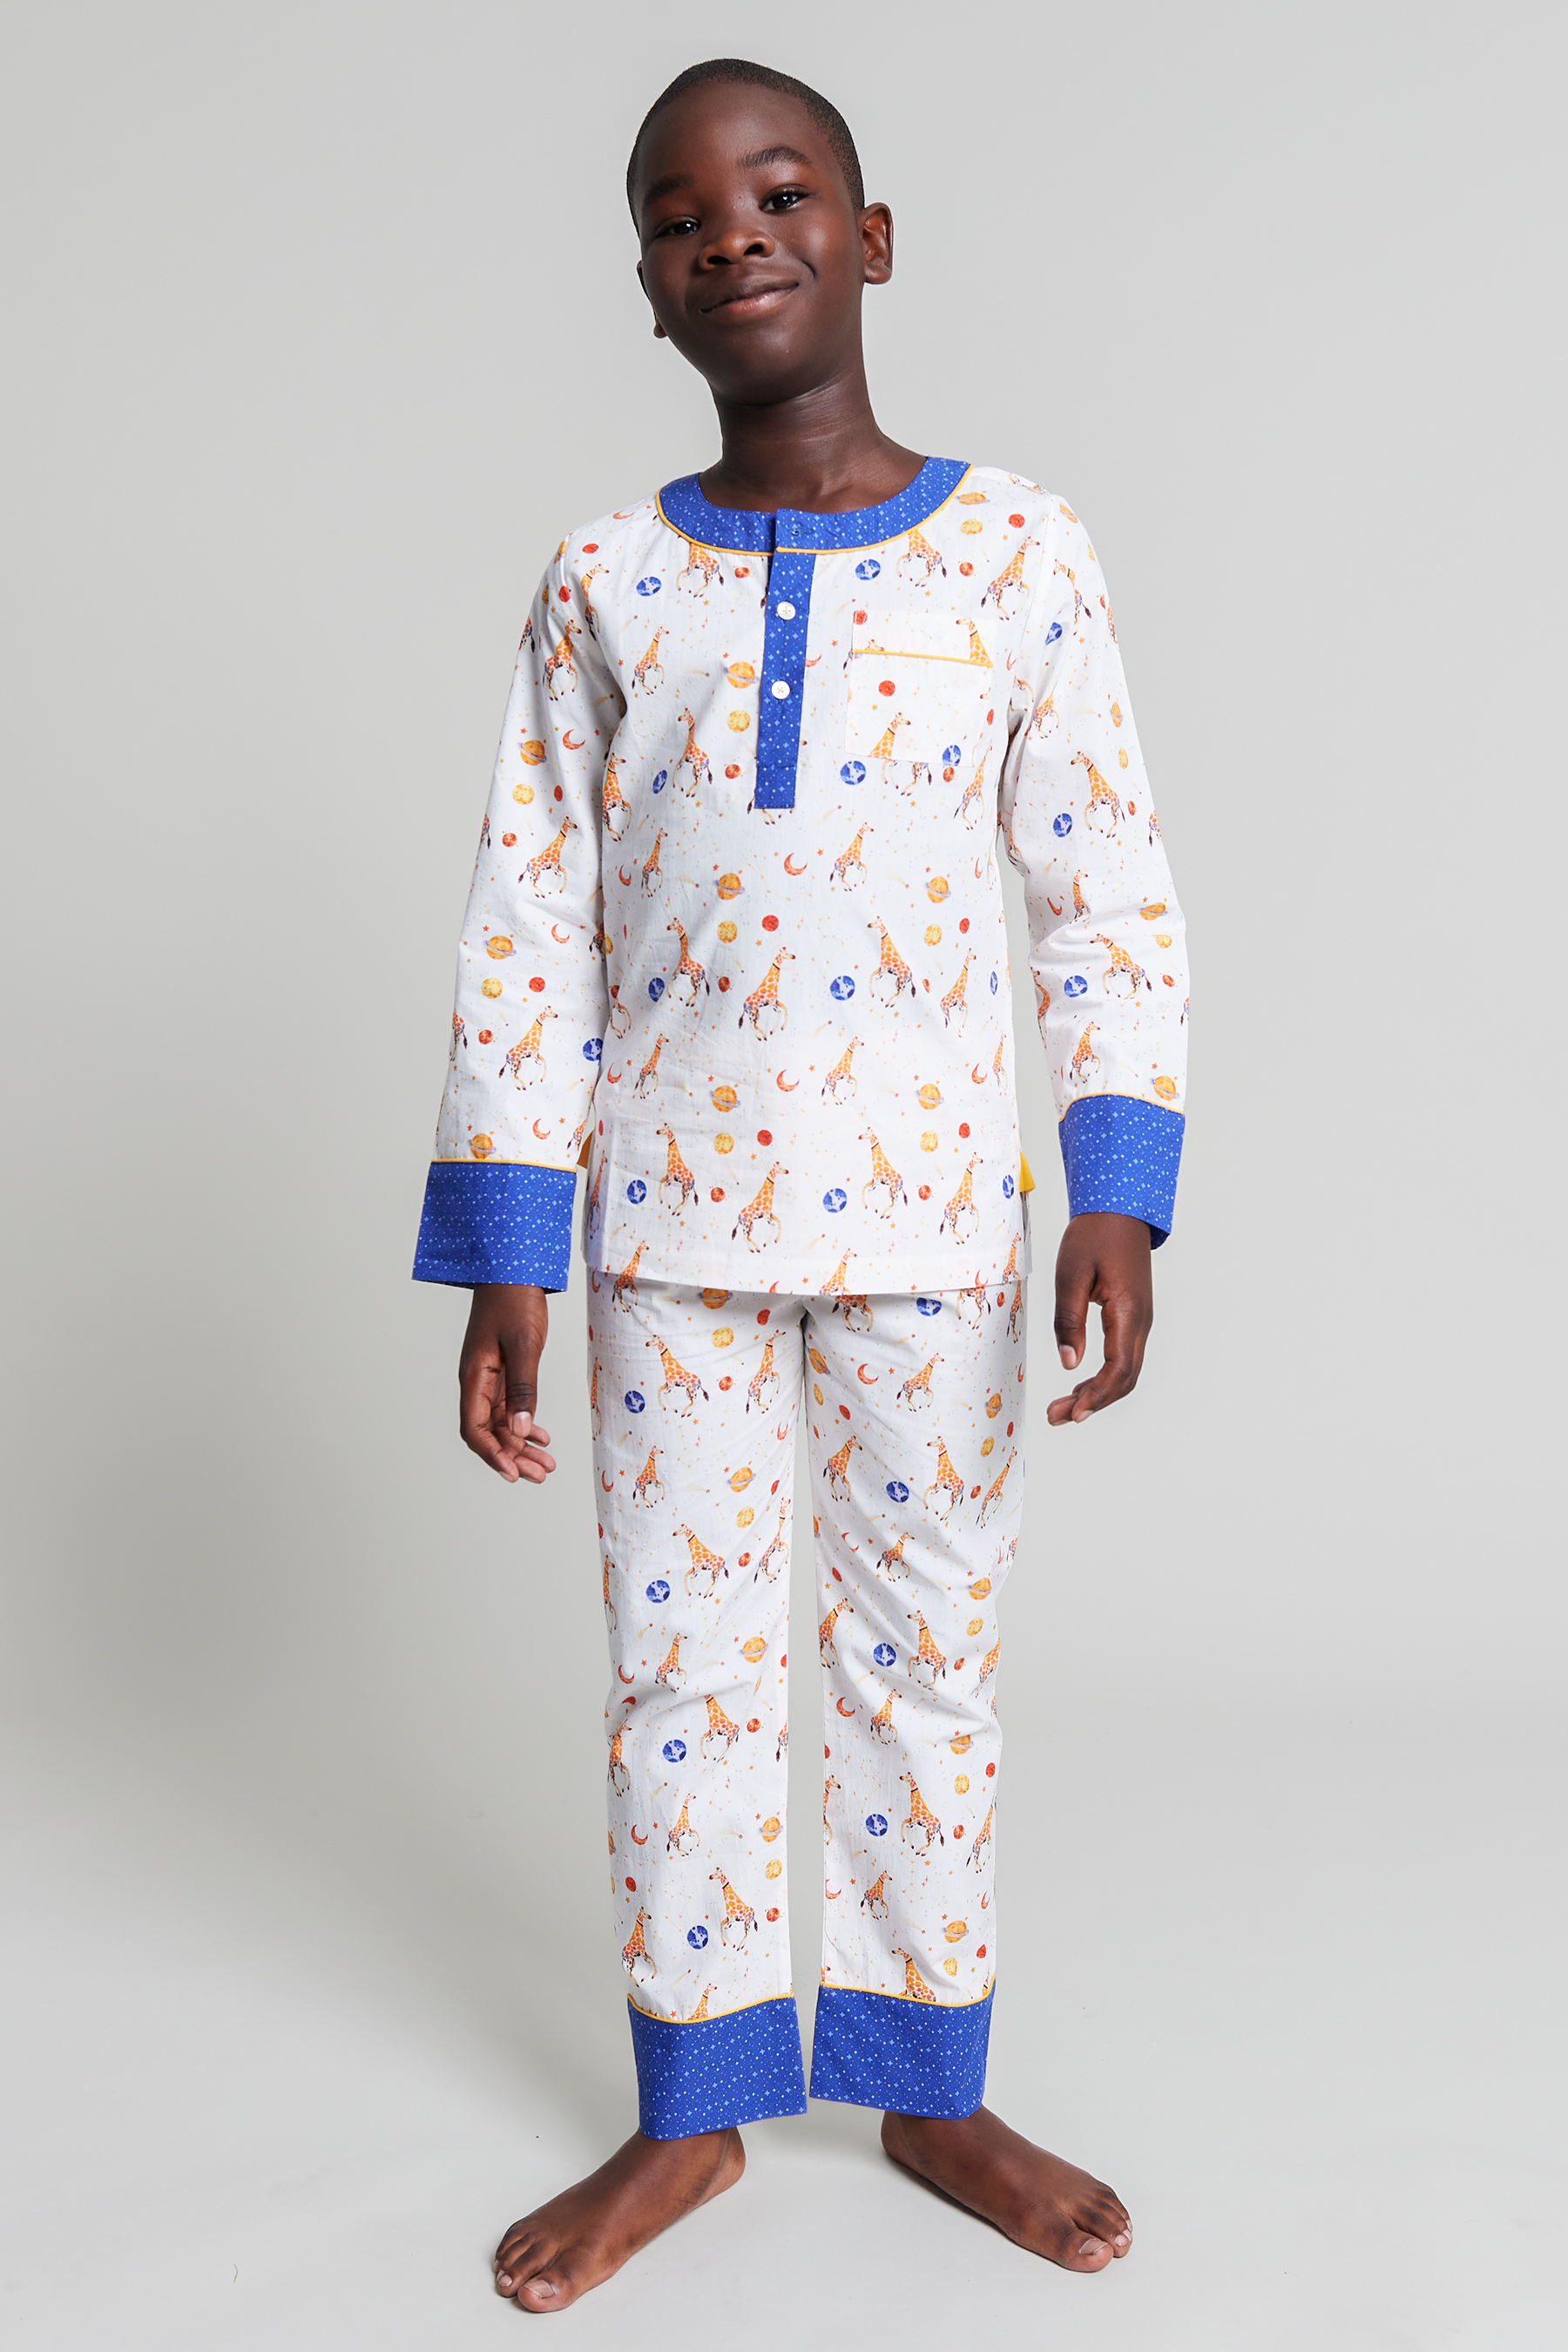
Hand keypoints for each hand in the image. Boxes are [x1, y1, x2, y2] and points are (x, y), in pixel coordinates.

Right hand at [459, 1283, 557, 1483]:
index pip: (475, 1428)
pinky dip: (525, 1424)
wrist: (513, 1269)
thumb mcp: (523, 1345)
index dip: (492, 1454)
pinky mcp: (504, 1371)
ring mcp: (490, 1377)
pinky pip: (510, 1407)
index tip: (513, 1473)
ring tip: (546, 1465)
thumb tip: (521, 1431)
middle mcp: (478, 1381)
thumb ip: (522, 1388)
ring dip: (522, 1445)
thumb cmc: (514, 1301)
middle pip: (489, 1432)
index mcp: (474, 1377)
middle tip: (539, 1475)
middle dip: (512, 1457)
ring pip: (502, 1422)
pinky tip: (542, 1437)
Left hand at [1047, 1213, 1152, 1426]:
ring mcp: (1140, 1320)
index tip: (1074, 1413)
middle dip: (1093, 1403)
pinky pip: (1124, 1357)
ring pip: (1126, 1371)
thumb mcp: (1071, 1274)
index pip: (1119, 1369)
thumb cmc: (1094, 1235)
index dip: (1097, 1395)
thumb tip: (1069, 1362)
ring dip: (1098, 1393)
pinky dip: (1104, 1378)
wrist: (1119, 1209)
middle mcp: (1141, 1322)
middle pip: (1124, 1379)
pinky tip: (1081, 1385)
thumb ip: (1068, 1320)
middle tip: (1058, 1416)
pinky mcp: (1132, 1317)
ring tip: (1064, 1407)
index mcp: (1128, 1312)